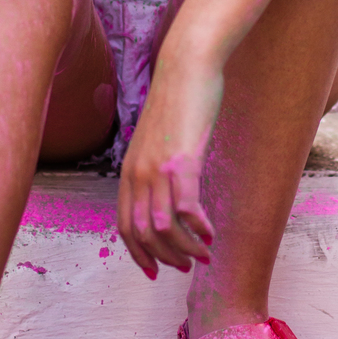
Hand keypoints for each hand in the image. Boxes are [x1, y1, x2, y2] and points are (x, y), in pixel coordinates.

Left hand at [118, 46, 220, 277]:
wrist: (185, 68)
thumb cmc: (176, 101)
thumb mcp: (157, 140)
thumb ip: (156, 166)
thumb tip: (167, 189)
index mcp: (129, 171)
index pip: (126, 226)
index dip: (140, 254)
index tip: (157, 270)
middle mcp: (138, 174)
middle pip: (144, 233)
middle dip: (166, 257)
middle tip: (189, 266)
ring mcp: (158, 169)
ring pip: (164, 227)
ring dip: (185, 248)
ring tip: (205, 254)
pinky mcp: (182, 161)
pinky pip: (186, 207)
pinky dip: (198, 226)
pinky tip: (211, 231)